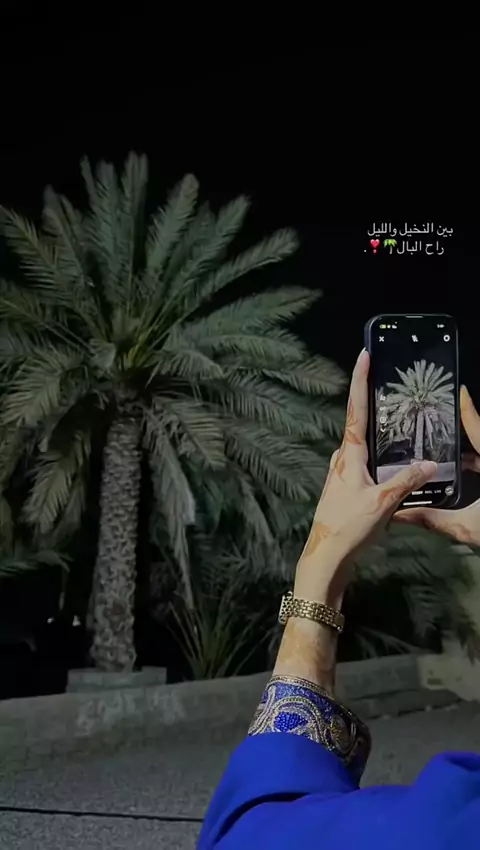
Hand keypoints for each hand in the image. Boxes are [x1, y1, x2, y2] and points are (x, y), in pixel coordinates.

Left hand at [294, 349, 436, 603]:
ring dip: (376, 435)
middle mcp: (341, 458)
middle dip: (371, 404)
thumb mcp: (383, 502)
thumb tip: (429, 463)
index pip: (356, 409)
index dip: (360, 380)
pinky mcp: (344, 489)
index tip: (363, 355)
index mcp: (348, 454)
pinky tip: (391, 466)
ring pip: (362, 446)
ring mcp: (340, 473)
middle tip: (389, 385)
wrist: (325, 558)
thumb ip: (407, 480)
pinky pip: (363, 464)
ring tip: (398, 424)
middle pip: (358, 424)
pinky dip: (377, 458)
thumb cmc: (348, 526)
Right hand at [396, 385, 479, 545]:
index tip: (461, 391)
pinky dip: (475, 464)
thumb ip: (433, 519)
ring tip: (443, 447)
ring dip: (468, 451)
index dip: (469, 411)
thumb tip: (399, 515)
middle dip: (463, 430)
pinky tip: (460, 468)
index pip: (479, 431)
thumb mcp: (466, 526)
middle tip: (439, 422)